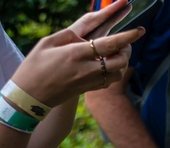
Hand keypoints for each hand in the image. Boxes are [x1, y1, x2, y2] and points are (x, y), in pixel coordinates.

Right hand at [11, 28, 144, 107]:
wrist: (29, 96)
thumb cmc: (35, 66)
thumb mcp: (48, 43)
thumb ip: (70, 34)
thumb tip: (88, 30)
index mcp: (77, 53)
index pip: (111, 44)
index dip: (129, 36)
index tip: (140, 30)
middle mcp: (87, 69)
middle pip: (120, 61)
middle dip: (127, 50)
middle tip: (123, 42)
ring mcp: (89, 82)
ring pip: (118, 73)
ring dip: (121, 62)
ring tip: (114, 54)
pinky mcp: (88, 90)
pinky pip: (109, 81)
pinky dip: (113, 72)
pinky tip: (105, 66)